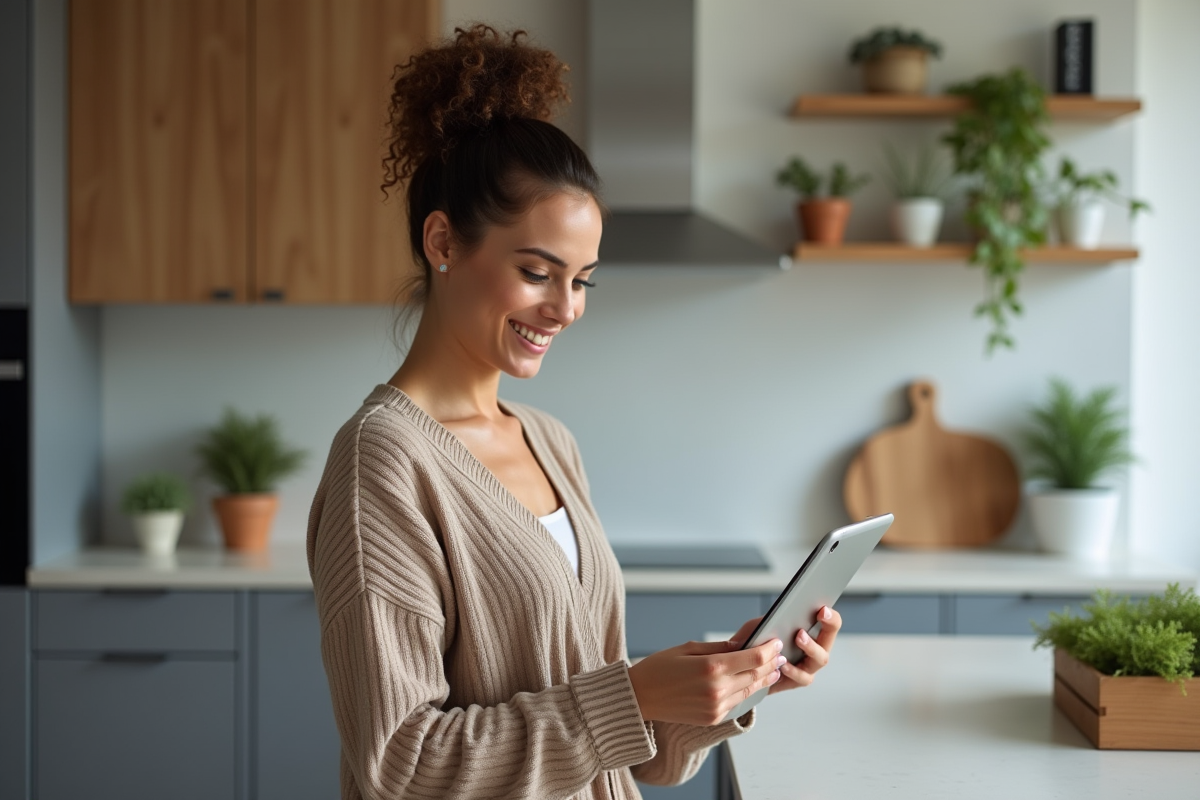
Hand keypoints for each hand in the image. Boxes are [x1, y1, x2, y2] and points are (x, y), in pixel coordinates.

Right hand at [627, 636, 785, 725]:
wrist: (639, 698)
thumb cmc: (658, 669)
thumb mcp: (687, 648)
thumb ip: (718, 648)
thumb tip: (742, 645)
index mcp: (711, 667)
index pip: (753, 658)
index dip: (769, 650)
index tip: (775, 642)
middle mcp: (717, 690)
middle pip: (756, 675)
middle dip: (770, 664)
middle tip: (779, 655)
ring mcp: (716, 707)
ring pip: (750, 691)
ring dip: (763, 679)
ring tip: (771, 669)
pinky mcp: (713, 719)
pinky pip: (737, 703)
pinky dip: (747, 692)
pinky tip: (751, 683)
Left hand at [741, 605, 839, 693]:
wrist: (744, 667)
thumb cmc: (756, 642)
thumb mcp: (760, 626)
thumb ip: (771, 619)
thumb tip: (783, 612)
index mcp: (810, 632)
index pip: (830, 623)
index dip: (831, 616)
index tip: (823, 609)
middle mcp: (814, 649)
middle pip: (829, 639)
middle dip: (828, 627)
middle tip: (814, 616)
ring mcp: (809, 666)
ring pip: (820, 659)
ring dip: (811, 647)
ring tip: (799, 637)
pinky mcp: (798, 681)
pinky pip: (802, 678)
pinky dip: (794, 670)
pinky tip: (783, 665)